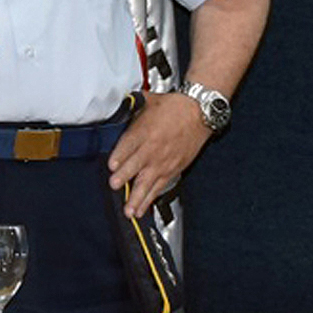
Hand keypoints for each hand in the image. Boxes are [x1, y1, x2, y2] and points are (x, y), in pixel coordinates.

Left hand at [107, 91, 211, 217]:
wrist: (200, 112)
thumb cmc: (175, 106)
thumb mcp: (149, 101)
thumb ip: (131, 109)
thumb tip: (116, 108)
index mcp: (144, 130)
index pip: (129, 145)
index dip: (119, 156)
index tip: (112, 165)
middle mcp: (153, 148)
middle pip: (136, 165)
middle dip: (124, 176)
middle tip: (115, 185)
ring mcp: (163, 162)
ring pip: (147, 182)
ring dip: (136, 197)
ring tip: (128, 210)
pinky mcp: (172, 170)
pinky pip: (159, 187)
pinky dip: (149, 199)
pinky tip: (141, 209)